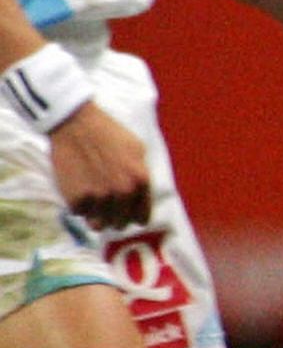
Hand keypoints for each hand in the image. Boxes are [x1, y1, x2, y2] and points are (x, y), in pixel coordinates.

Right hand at [49, 105, 151, 230]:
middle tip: (107, 207)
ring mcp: (98, 197)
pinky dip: (78, 205)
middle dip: (115, 217)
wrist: (76, 124)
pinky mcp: (76, 198)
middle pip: (120, 224)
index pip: (142, 218)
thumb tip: (141, 198)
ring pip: (98, 224)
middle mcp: (122, 193)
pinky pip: (79, 213)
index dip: (134, 216)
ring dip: (95, 216)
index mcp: (140, 182)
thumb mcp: (138, 151)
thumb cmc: (109, 134)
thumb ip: (141, 176)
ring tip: (93, 202)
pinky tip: (78, 190)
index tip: (127, 213)